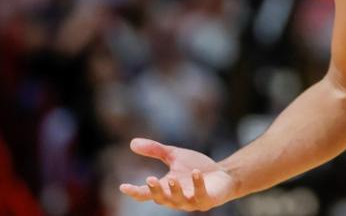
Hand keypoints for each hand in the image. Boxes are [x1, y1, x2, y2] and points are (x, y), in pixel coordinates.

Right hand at [119, 138, 237, 210]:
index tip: (123, 187)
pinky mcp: (206, 200)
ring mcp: (191, 201)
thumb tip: (132, 143)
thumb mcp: (174, 156)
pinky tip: (196, 172)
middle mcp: (176, 198)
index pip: (146, 194)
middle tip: (149, 179)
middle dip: (155, 191)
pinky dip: (197, 184)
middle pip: (161, 199)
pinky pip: (200, 194)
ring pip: (179, 200)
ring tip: (171, 179)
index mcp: (166, 188)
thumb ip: (155, 150)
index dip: (135, 192)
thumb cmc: (196, 167)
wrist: (222, 174)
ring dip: (174, 190)